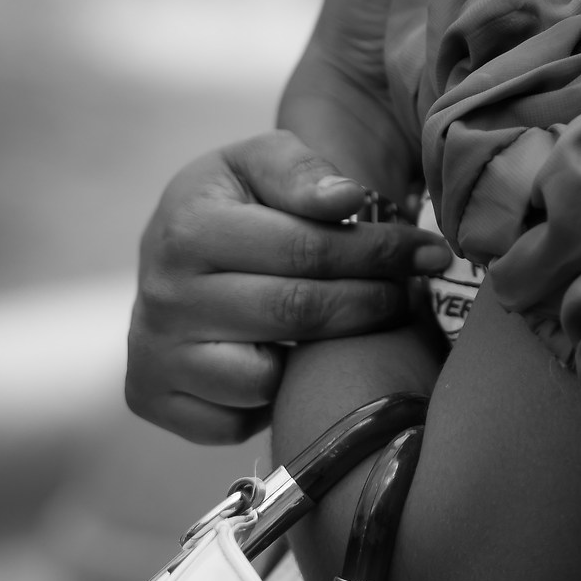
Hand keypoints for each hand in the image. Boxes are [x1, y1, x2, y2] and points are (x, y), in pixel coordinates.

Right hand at [126, 131, 453, 443]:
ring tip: (360, 322)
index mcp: (187, 228)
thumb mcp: (260, 159)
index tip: (427, 253)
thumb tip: (346, 200)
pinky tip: (292, 359)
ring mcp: (154, 355)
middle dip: (372, 302)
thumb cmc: (232, 196)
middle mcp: (162, 298)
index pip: (305, 251)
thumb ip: (302, 172)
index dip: (377, 252)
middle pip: (295, 315)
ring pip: (264, 380)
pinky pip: (232, 421)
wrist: (171, 244)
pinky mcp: (153, 398)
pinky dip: (272, 399)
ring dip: (325, 358)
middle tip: (415, 291)